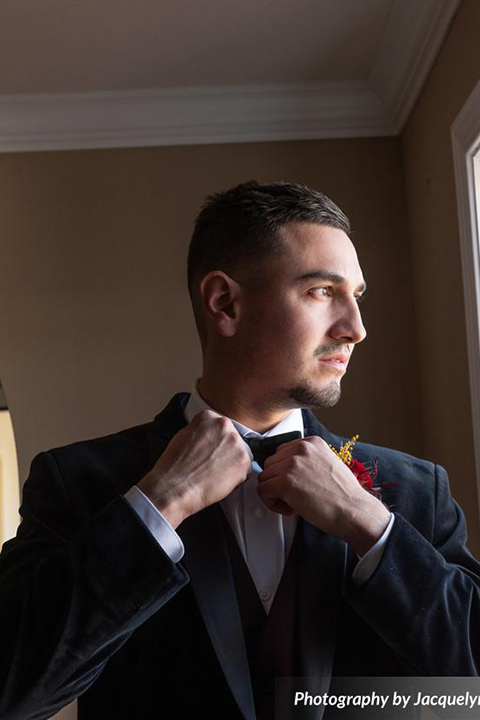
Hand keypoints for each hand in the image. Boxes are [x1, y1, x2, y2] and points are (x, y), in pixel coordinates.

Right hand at [137, 410, 250, 527]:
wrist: (175, 487)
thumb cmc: (174, 467)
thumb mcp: (183, 436)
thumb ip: (200, 431)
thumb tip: (208, 436)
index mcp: (208, 417)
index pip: (220, 427)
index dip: (215, 442)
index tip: (210, 451)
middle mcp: (224, 425)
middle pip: (232, 439)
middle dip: (225, 452)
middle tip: (212, 464)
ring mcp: (236, 442)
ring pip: (240, 454)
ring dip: (232, 464)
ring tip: (214, 474)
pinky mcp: (244, 461)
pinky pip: (245, 471)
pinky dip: (236, 479)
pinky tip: (220, 481)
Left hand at [258, 436, 389, 554]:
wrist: (355, 511)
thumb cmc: (343, 495)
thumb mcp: (327, 463)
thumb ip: (307, 460)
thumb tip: (285, 467)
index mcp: (312, 442)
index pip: (281, 452)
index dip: (285, 472)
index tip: (297, 484)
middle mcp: (301, 449)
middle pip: (270, 464)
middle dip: (278, 482)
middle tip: (296, 495)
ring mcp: (292, 464)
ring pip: (264, 478)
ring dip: (275, 493)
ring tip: (294, 502)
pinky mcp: (285, 482)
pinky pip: (263, 491)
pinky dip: (272, 504)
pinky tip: (291, 508)